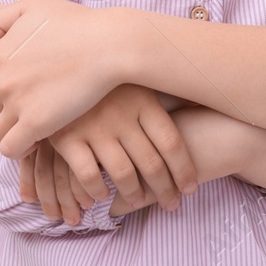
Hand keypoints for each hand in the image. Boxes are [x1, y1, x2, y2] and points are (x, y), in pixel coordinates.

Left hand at [0, 0, 128, 159]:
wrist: (111, 44)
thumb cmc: (78, 23)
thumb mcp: (33, 5)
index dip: (0, 95)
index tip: (23, 97)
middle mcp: (1, 81)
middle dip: (8, 115)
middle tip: (34, 112)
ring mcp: (17, 103)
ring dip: (13, 134)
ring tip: (36, 129)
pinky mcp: (36, 123)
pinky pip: (9, 149)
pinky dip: (20, 149)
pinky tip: (38, 141)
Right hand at [17, 84, 198, 214]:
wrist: (61, 60)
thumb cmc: (109, 75)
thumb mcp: (138, 78)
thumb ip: (167, 94)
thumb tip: (205, 104)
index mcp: (144, 99)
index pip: (172, 143)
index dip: (184, 171)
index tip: (190, 189)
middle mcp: (122, 113)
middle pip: (152, 163)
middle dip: (165, 190)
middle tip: (172, 205)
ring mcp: (94, 125)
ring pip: (123, 173)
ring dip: (135, 194)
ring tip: (140, 202)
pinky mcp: (66, 136)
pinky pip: (88, 174)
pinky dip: (97, 190)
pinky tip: (103, 196)